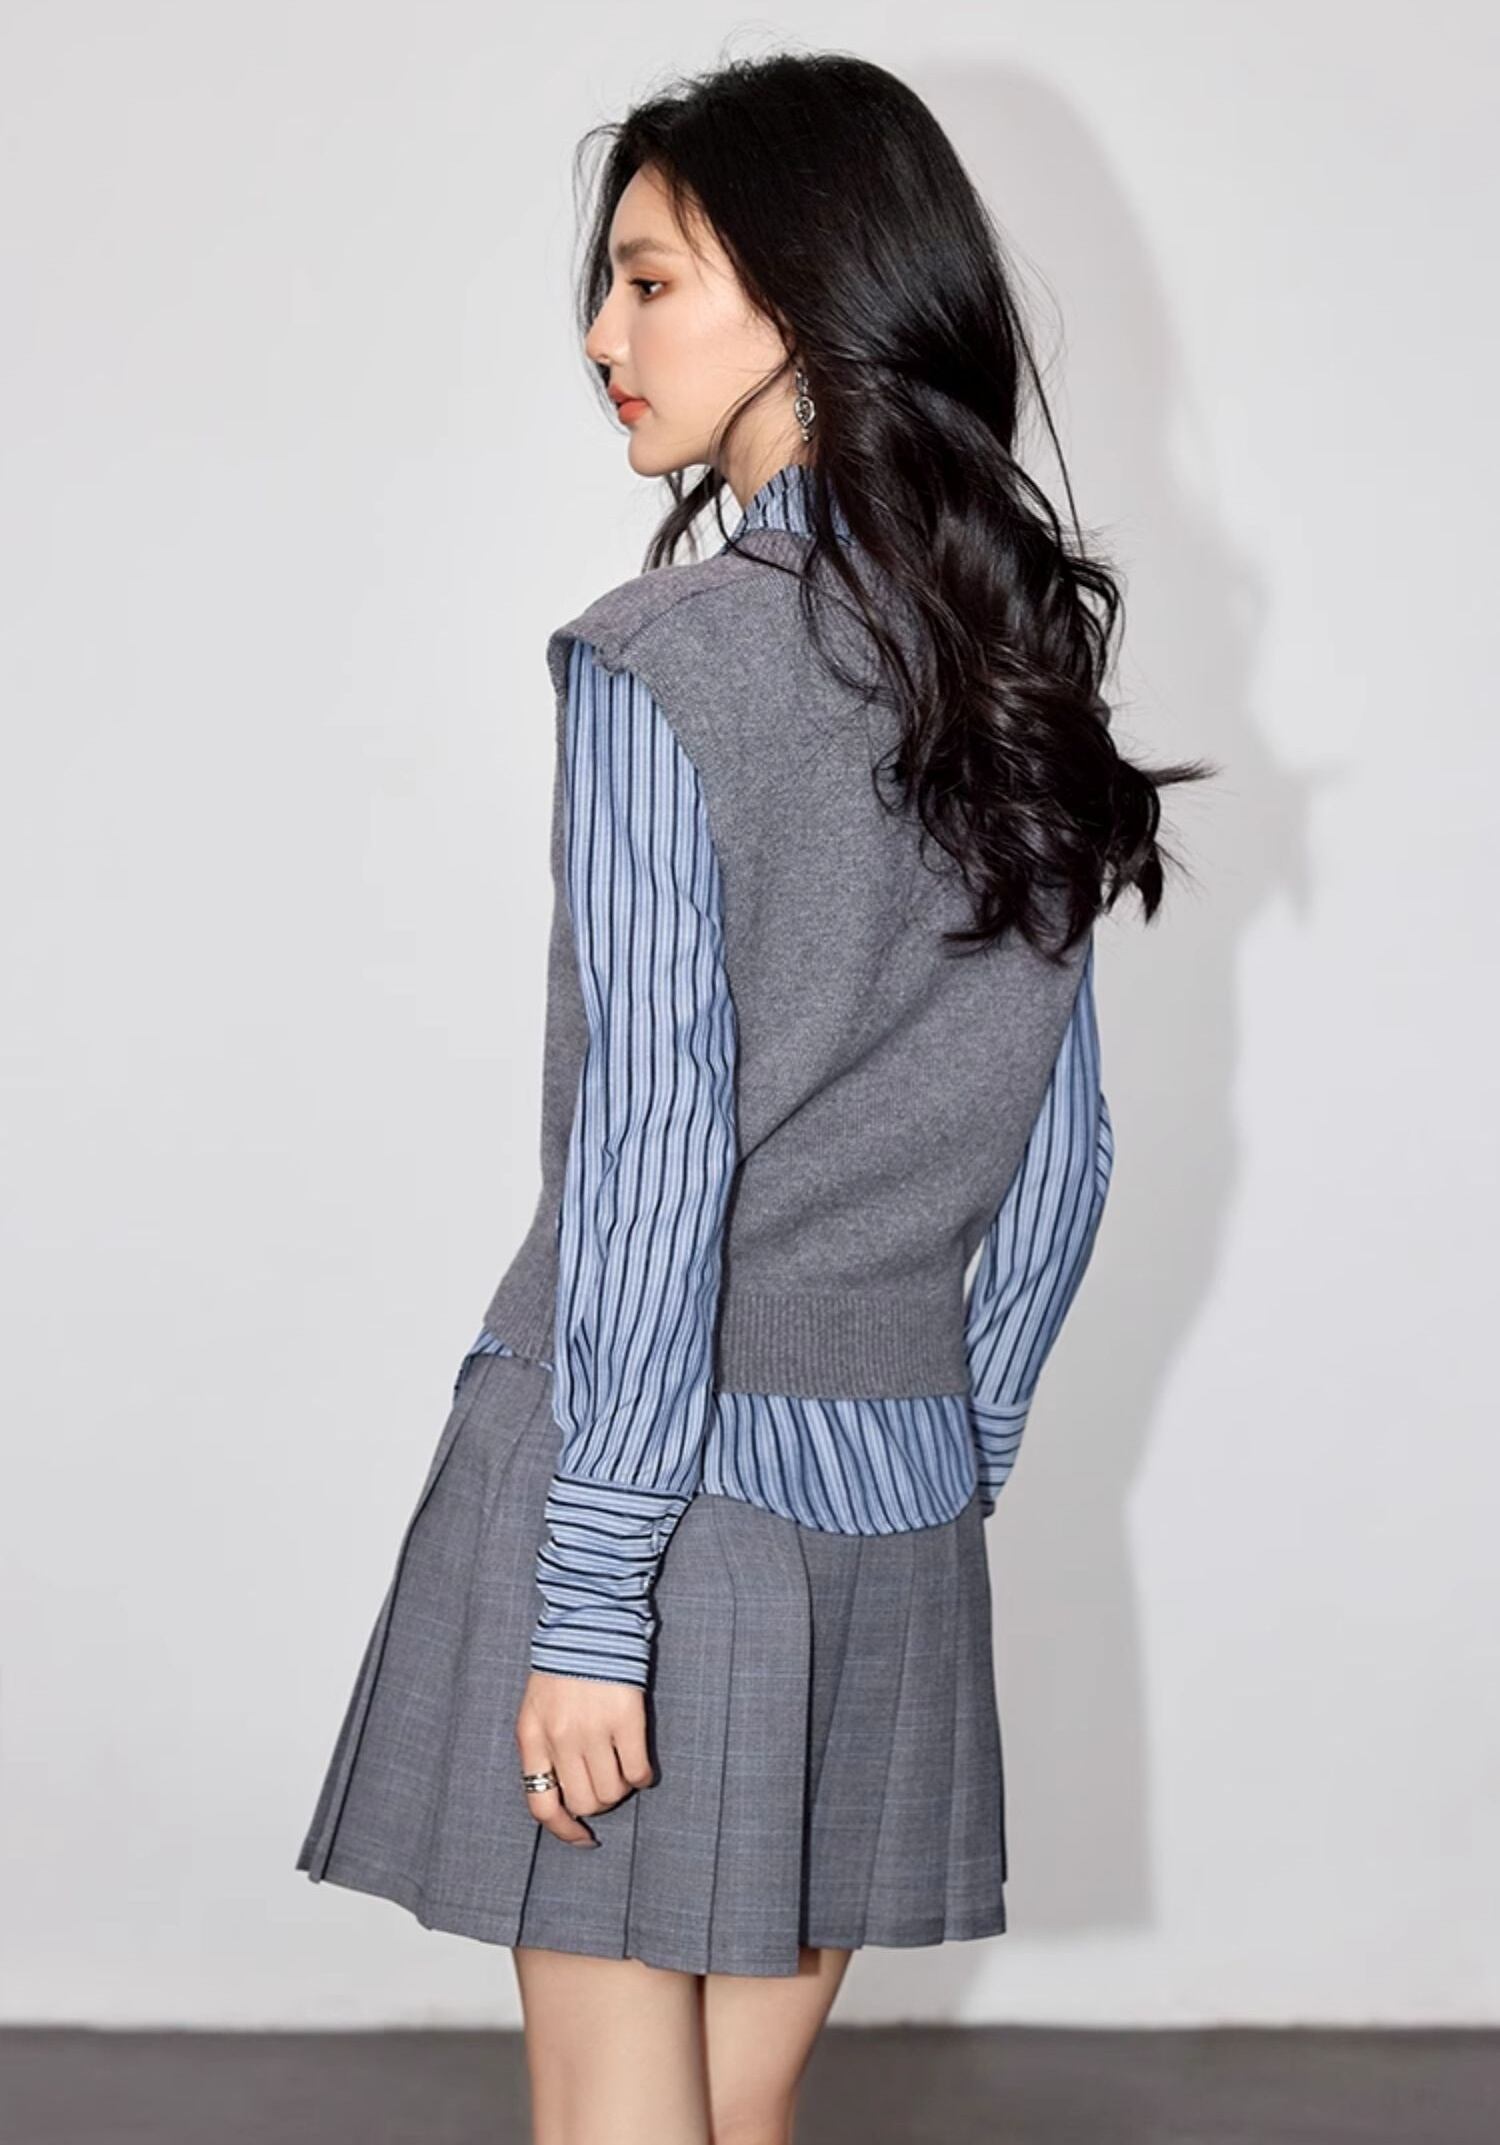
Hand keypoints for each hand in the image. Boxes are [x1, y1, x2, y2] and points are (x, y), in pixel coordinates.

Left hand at [516, 1669, 655, 1845]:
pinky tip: (641, 1766)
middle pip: (583, 1803)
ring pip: (612, 1792)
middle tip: (606, 1781)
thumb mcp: (536, 1710)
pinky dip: (643, 1776)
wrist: (589, 1620)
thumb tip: (566, 1796)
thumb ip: (543, 1750)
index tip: (583, 1837)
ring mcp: (593, 1729)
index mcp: (532, 1737)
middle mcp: (560, 1738)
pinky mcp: (625, 1718)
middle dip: (598, 1801)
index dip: (565, 1831)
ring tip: (622, 1769)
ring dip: (621, 1788)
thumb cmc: (562, 1668)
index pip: (542, 1806)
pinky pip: (637, 1771)